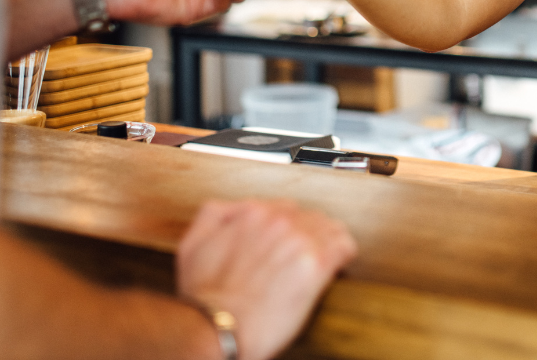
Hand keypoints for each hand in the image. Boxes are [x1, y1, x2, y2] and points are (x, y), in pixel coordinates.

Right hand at [176, 199, 356, 359]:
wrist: (217, 327)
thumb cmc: (205, 297)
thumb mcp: (193, 245)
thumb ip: (214, 214)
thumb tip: (232, 207)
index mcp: (253, 213)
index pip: (285, 207)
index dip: (287, 226)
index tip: (288, 239)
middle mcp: (279, 221)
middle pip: (309, 216)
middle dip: (307, 232)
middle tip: (304, 252)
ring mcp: (299, 241)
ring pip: (329, 227)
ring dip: (327, 240)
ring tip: (326, 254)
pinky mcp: (315, 266)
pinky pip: (343, 246)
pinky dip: (343, 252)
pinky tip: (339, 261)